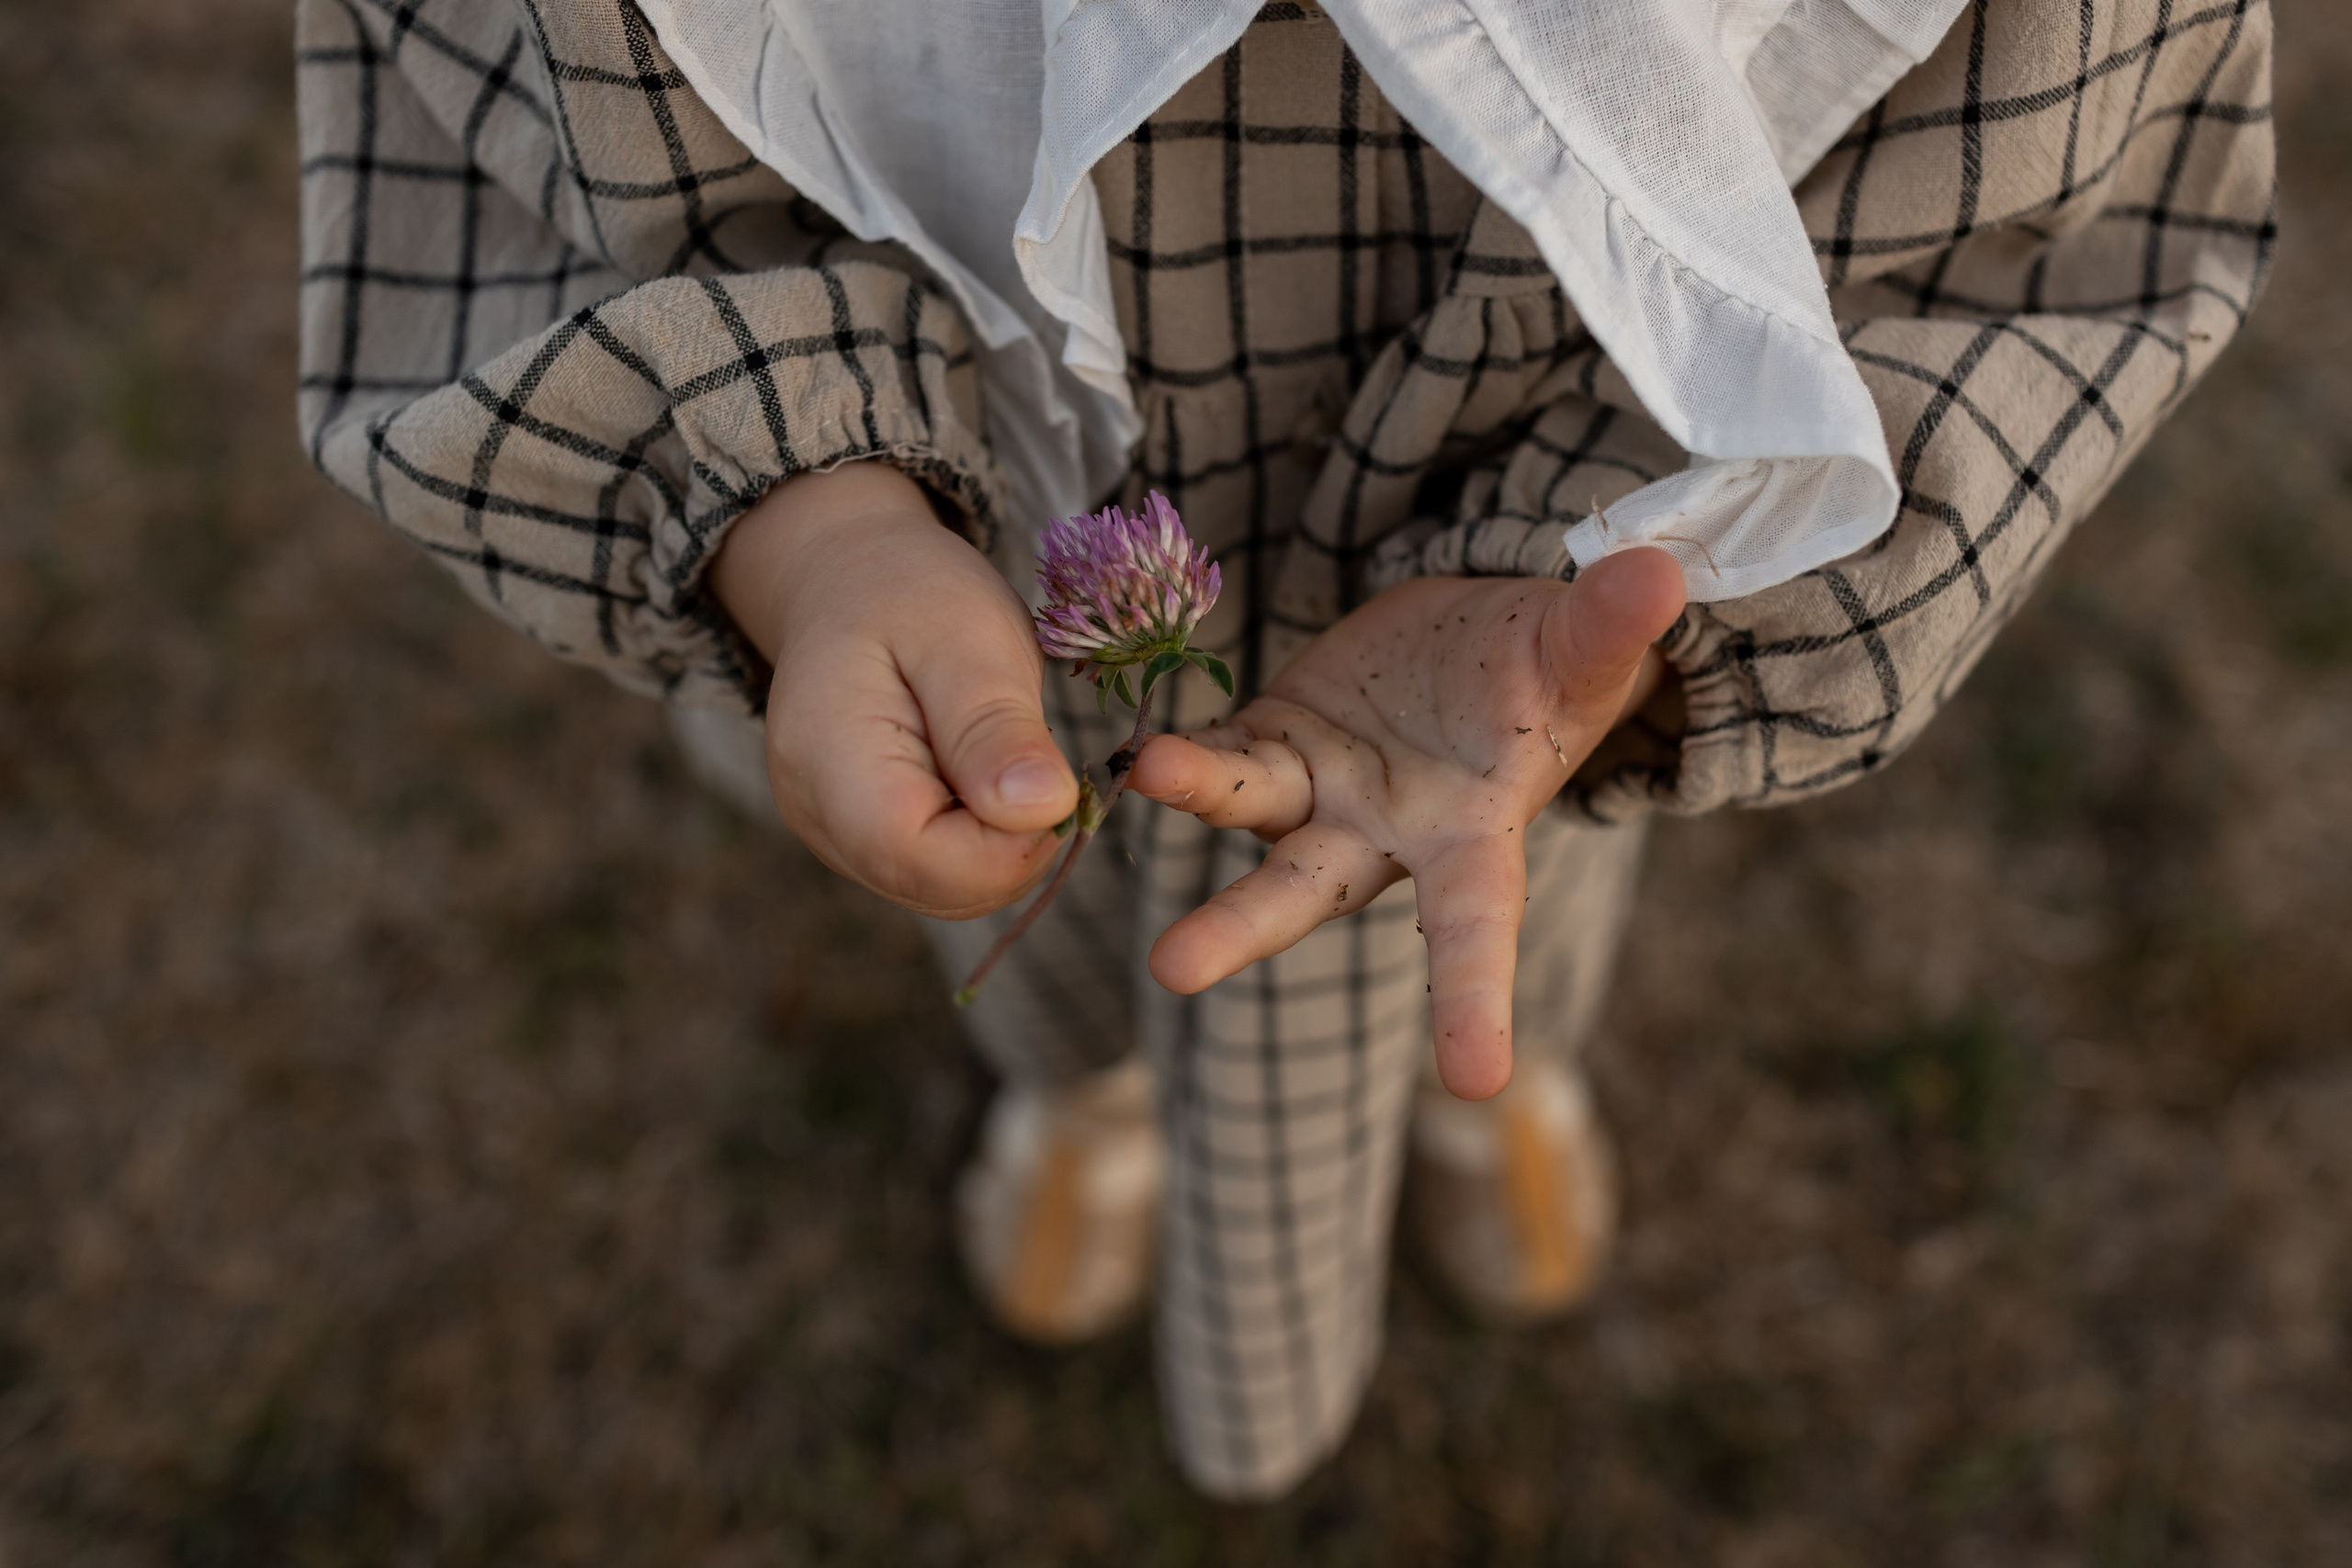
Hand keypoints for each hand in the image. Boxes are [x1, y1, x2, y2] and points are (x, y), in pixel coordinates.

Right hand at [708, 462, 1078, 917]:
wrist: (849, 578)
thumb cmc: (910, 592)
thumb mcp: (967, 635)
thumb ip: (997, 727)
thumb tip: (1043, 811)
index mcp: (827, 760)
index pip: (921, 856)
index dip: (1008, 844)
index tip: (1054, 781)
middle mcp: (818, 817)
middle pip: (938, 887)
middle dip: (1014, 843)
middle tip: (1036, 753)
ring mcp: (835, 837)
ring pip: (947, 890)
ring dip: (1003, 840)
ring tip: (1000, 749)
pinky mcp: (863, 842)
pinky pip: (940, 872)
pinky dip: (984, 837)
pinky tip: (982, 772)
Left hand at [1128, 550, 1684, 1098]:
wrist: (1478, 645)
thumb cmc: (1546, 676)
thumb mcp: (1583, 654)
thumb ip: (1608, 631)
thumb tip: (1662, 576)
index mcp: (1471, 838)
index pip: (1477, 927)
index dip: (1477, 1002)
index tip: (1480, 1085)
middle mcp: (1382, 835)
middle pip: (1305, 891)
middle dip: (1241, 929)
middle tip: (1173, 969)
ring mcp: (1319, 790)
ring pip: (1247, 807)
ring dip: (1197, 789)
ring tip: (1151, 769)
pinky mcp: (1275, 739)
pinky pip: (1221, 748)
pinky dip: (1185, 744)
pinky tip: (1137, 748)